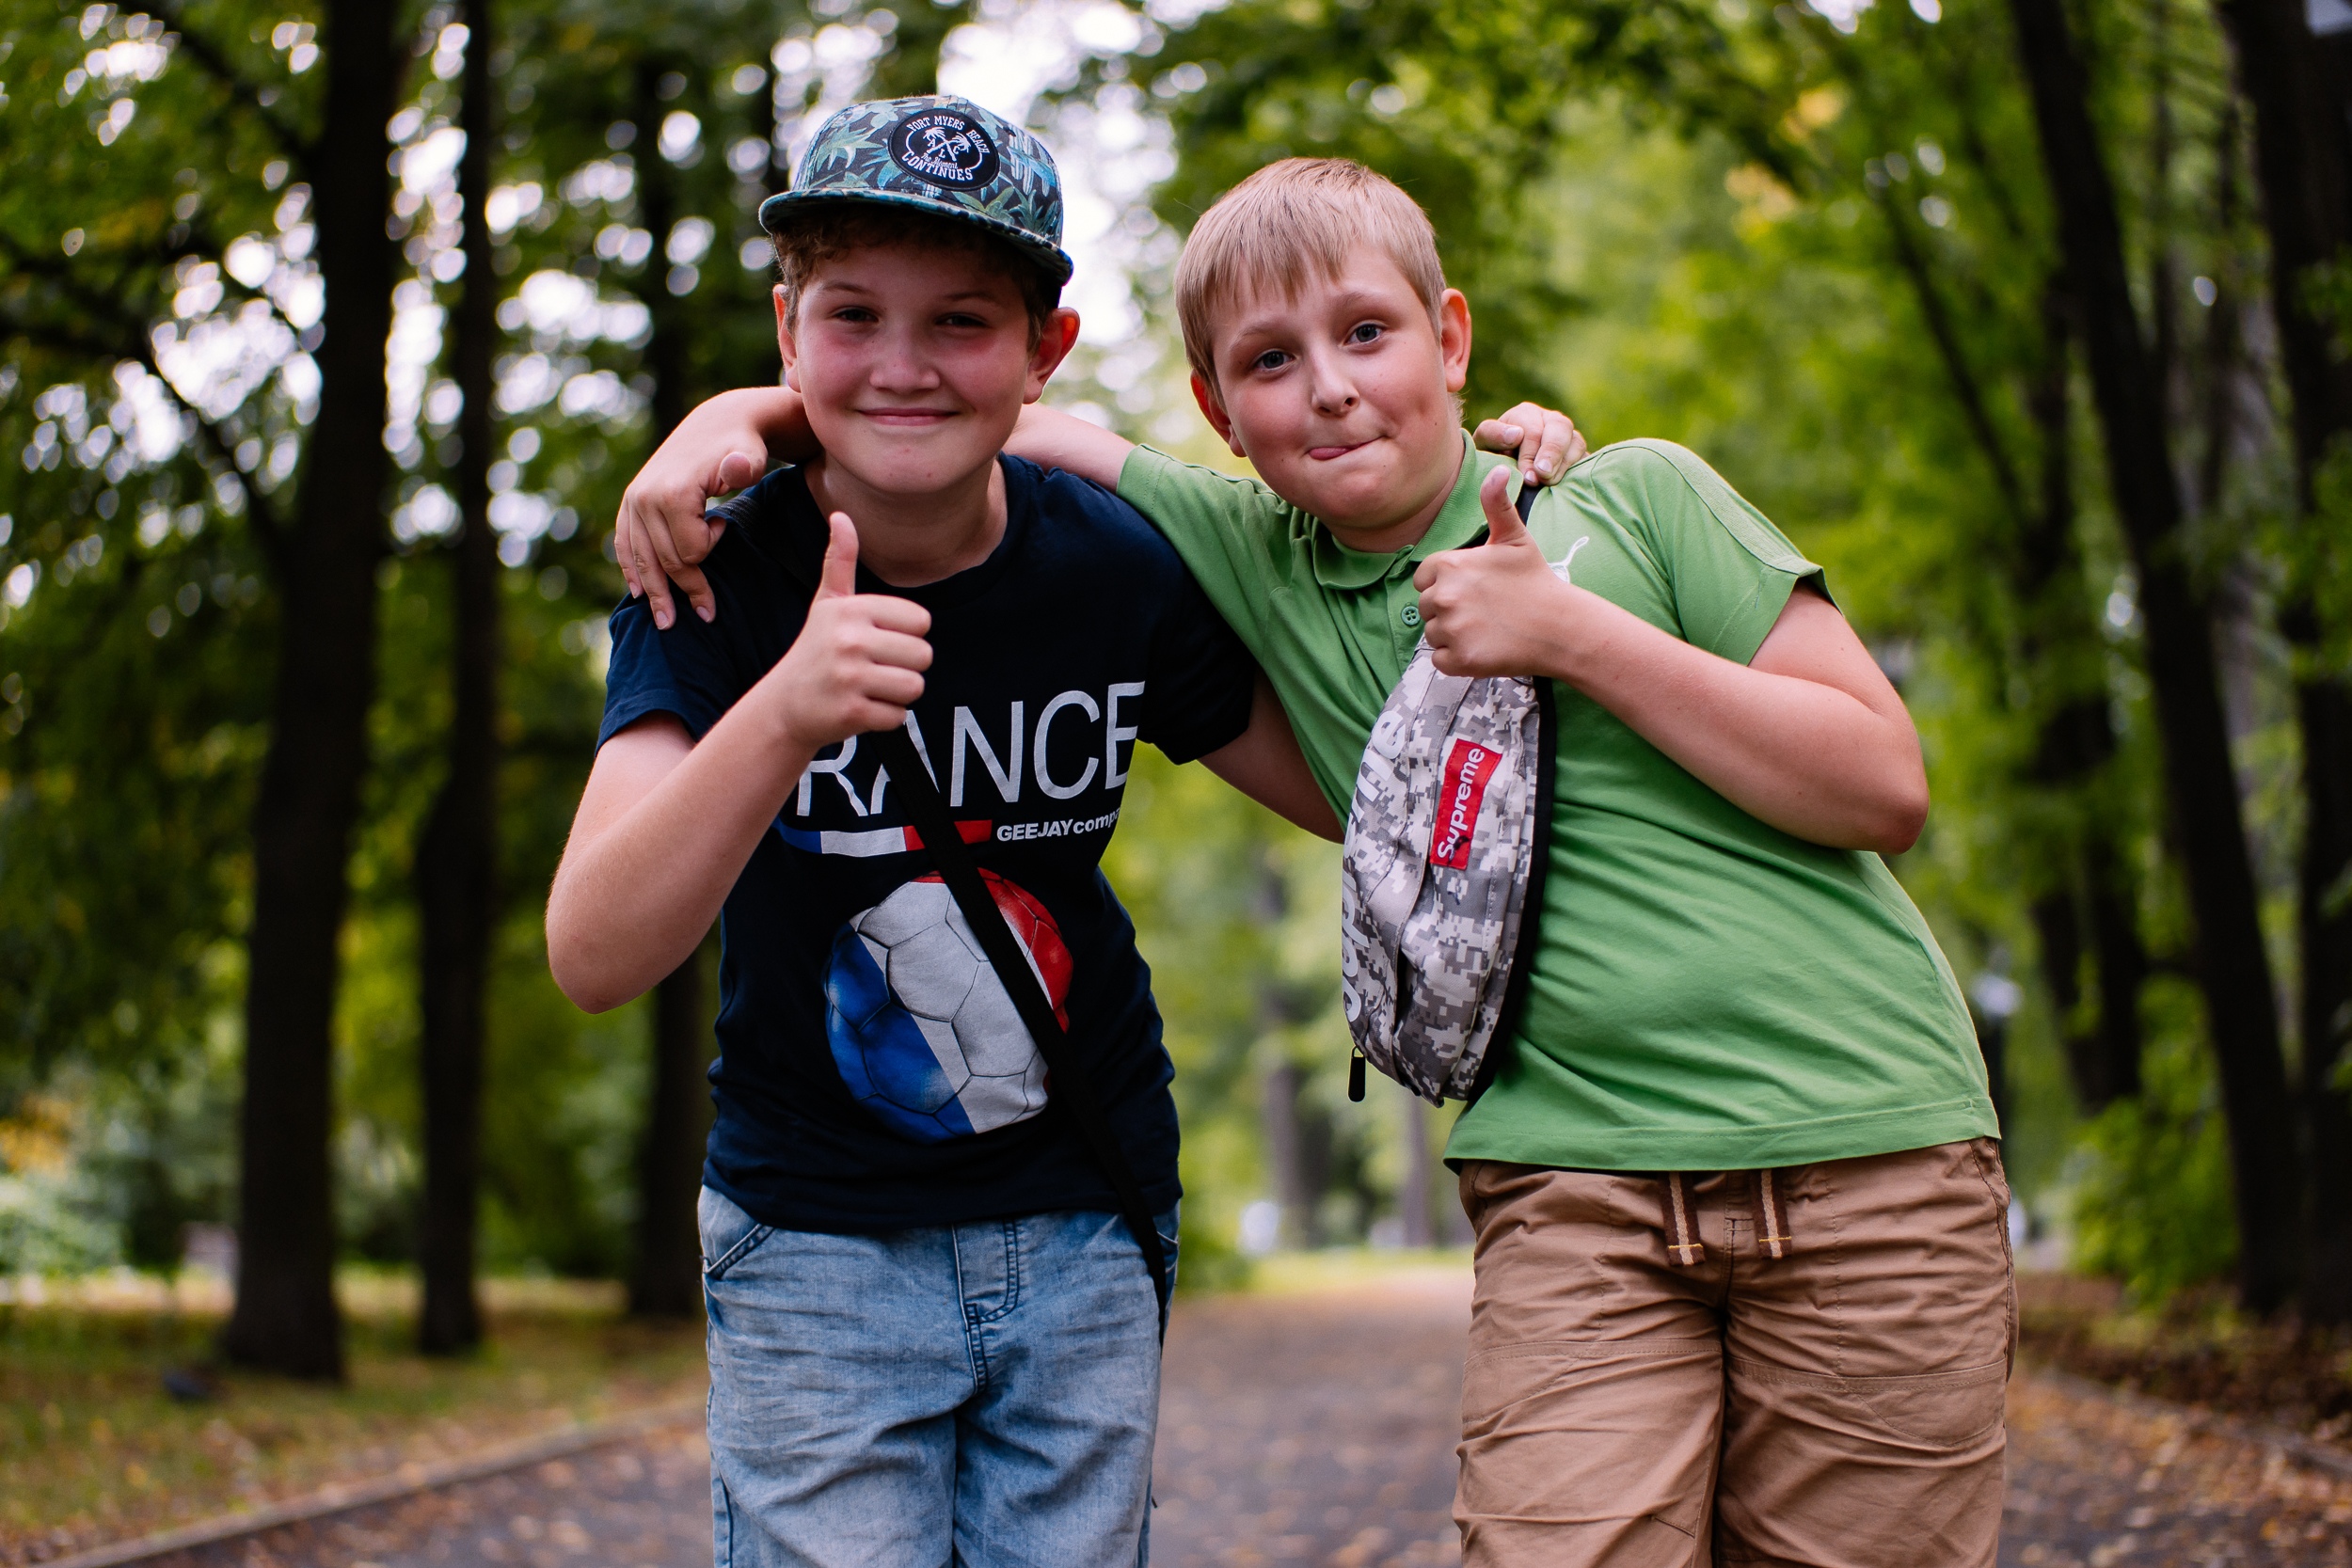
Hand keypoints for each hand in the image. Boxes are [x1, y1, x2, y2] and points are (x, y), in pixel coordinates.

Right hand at [615, 389, 813, 627]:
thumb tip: (736, 468)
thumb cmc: (742, 447)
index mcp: (672, 494)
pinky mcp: (631, 501)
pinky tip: (637, 593)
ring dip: (655, 592)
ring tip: (668, 622)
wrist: (719, 423)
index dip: (711, 550)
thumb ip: (745, 467)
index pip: (689, 553)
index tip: (726, 527)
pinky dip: (631, 569)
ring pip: (643, 559)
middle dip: (687, 588)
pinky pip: (625, 544)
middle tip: (708, 617)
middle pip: (666, 560)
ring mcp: (634, 501)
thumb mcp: (750, 456)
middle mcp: (645, 498)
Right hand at [761, 511, 933, 746]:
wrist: (784, 705)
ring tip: (869, 688)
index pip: (921, 621)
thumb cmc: (815, 650)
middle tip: (874, 669)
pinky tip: (860, 708)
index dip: (906, 636)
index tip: (877, 642)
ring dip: (898, 694)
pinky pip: (898, 717)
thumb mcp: (826, 604)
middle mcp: (850, 640)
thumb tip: (840, 515)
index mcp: (852, 610)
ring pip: (915, 687)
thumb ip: (840, 561)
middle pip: (924, 655)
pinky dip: (885, 718)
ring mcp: (849, 678)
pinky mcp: (851, 713)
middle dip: (906, 667)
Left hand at [1414, 467, 1582, 678]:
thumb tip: (1497, 470)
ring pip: (1432, 633)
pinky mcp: (1458, 659)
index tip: (1473, 588)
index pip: (1423, 578)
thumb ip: (1496, 505)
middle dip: (1449, 609)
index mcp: (1449, 564)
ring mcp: (1451, 629)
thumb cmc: (1535, 581)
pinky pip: (1440, 659)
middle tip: (1483, 609)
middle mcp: (1444, 596)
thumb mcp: (1516, 538)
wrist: (1559, 626)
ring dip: (1453, 634)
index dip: (1446, 583)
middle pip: (1427, 606)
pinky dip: (1457, 657)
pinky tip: (1483, 646)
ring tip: (1486, 627)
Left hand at [1472, 401, 1586, 486]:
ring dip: (1565, 463)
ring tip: (1551, 482)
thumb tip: (1516, 434)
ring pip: (1576, 441)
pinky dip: (1578, 469)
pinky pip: (1586, 457)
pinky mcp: (1578, 454)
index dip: (1530, 453)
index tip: (1527, 476)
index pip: (1533, 429)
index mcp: (1526, 414)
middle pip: (1560, 428)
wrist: (1505, 475)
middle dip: (1552, 454)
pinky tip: (1566, 483)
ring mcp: (1567, 436)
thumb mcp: (1484, 444)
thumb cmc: (1492, 457)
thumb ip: (1494, 435)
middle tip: (1543, 476)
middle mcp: (1550, 420)